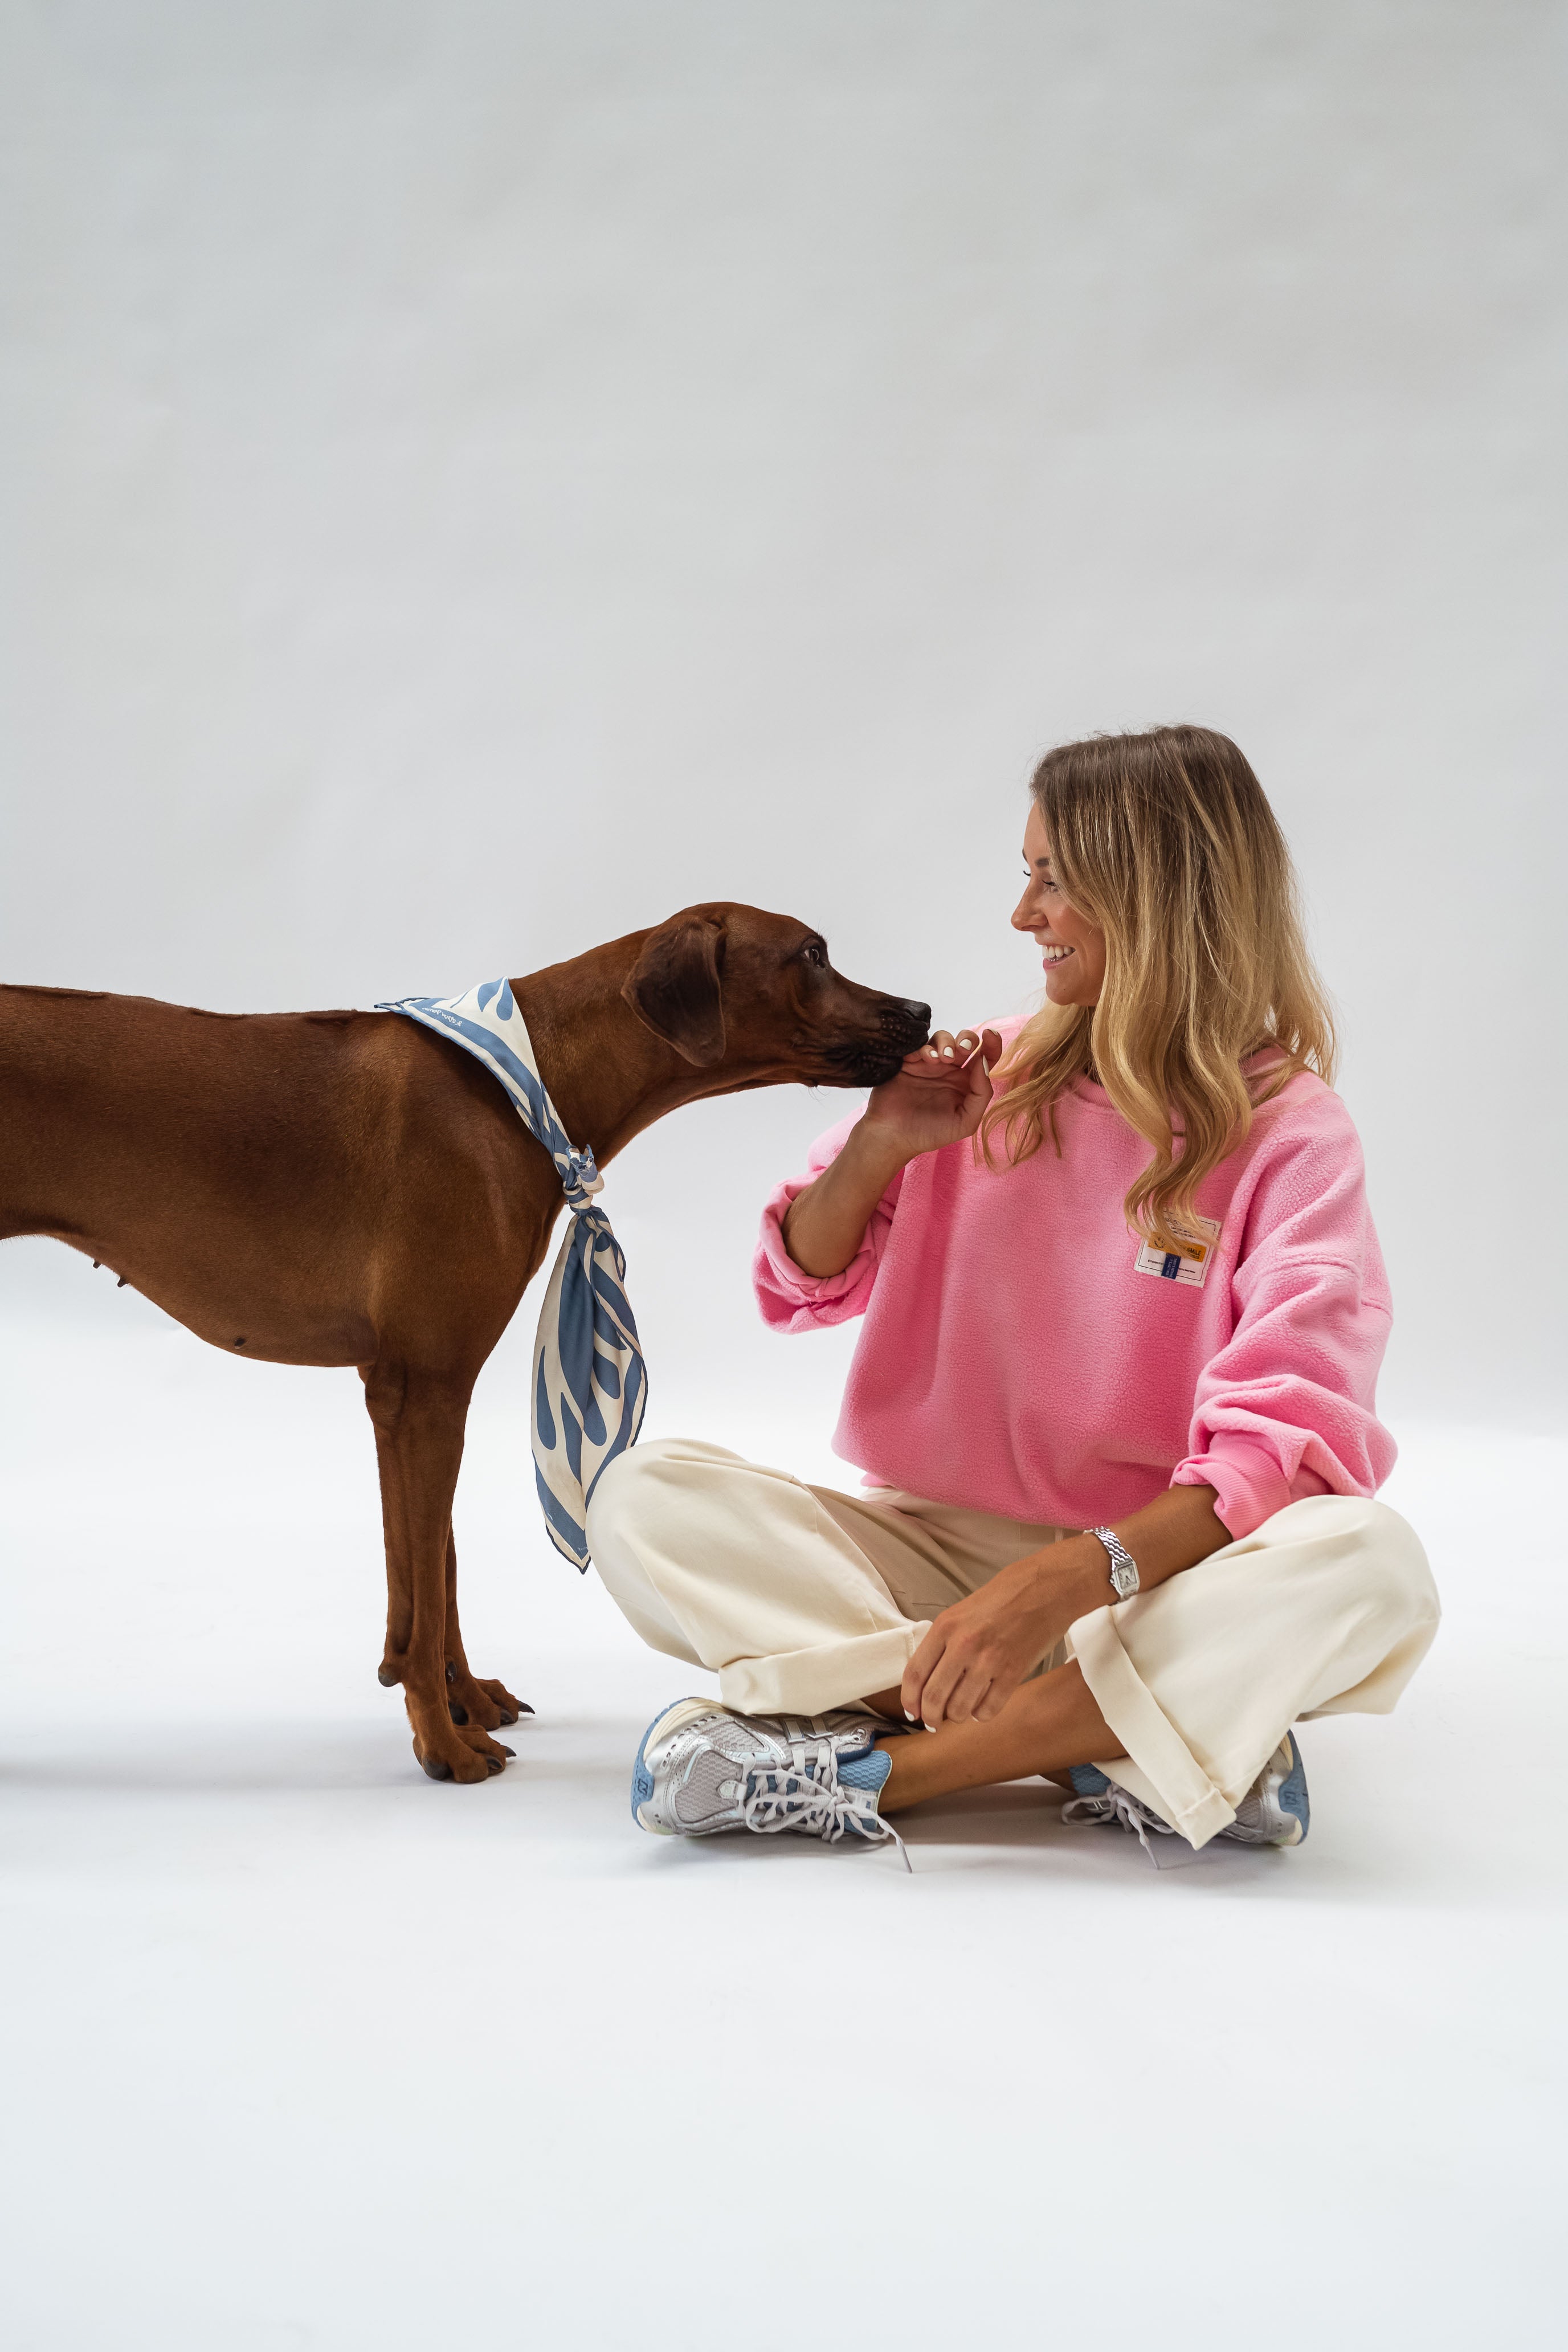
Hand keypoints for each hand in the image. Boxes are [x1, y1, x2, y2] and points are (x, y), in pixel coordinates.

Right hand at [860, 1026, 1002, 1163]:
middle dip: (967, 1039)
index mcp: (966, 1083)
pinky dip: (924, 1047)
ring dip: (945, 1042)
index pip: (985, 1058)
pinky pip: (918, 1044)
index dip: (992, 1044)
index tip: (990, 1034)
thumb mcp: (965, 1122)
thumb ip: (981, 1094)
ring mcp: (929, 1065)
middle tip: (961, 1050)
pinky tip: (924, 1059)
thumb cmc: (930, 1133)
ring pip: (943, 1038)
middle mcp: (950, 1071)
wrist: (894, 1136)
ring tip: (940, 1059)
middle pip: (965, 1042)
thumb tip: (983, 1062)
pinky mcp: (909, 1062)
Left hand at [900, 1549, 1079, 1728]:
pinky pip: (989, 1709)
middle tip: (934, 1724)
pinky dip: (981, 1714)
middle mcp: (963, 1645)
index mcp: (945, 1627)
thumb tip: (928, 1679)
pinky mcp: (1013, 1672)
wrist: (1045, 1588)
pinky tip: (983, 1706)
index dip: (909, 1699)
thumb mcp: (961, 1611)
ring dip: (957, 1717)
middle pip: (934, 1697)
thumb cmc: (1003, 1598)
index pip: (915, 1673)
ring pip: (960, 1709)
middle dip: (931, 1718)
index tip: (913, 1711)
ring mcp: (989, 1660)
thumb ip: (943, 1642)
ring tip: (960, 1712)